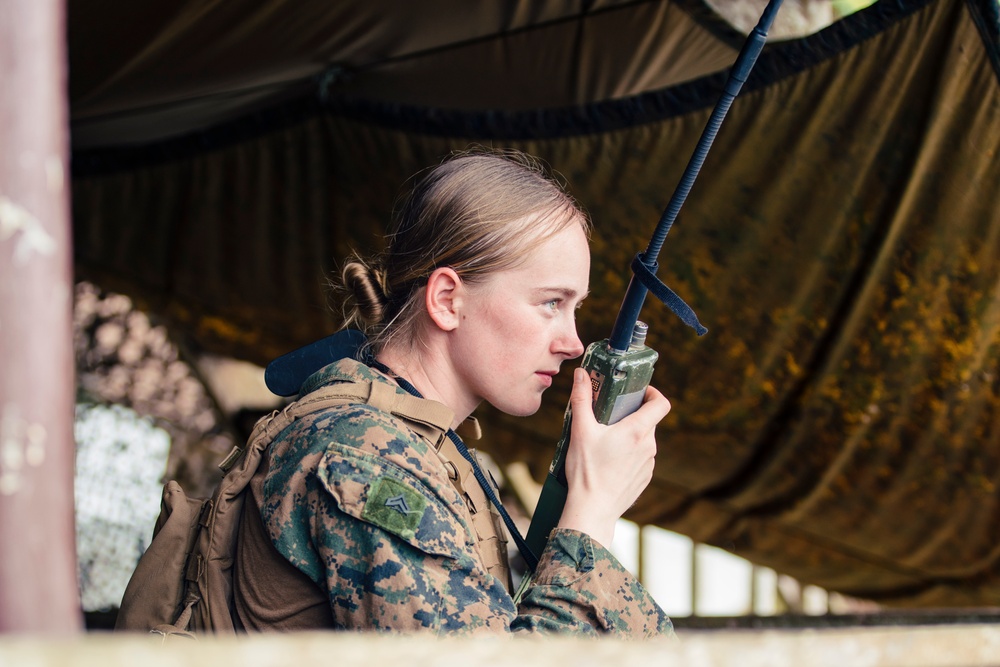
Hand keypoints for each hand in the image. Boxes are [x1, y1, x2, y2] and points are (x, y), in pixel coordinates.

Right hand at [556, 367, 670, 545]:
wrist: (592, 510)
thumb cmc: (586, 471)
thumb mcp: (580, 430)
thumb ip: (581, 398)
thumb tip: (581, 374)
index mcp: (637, 431)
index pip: (661, 403)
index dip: (653, 393)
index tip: (639, 392)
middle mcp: (648, 446)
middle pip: (648, 421)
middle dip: (631, 415)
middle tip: (610, 416)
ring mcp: (649, 464)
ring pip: (643, 440)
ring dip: (630, 436)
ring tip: (606, 441)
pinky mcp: (644, 478)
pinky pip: (641, 458)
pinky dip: (629, 454)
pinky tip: (609, 462)